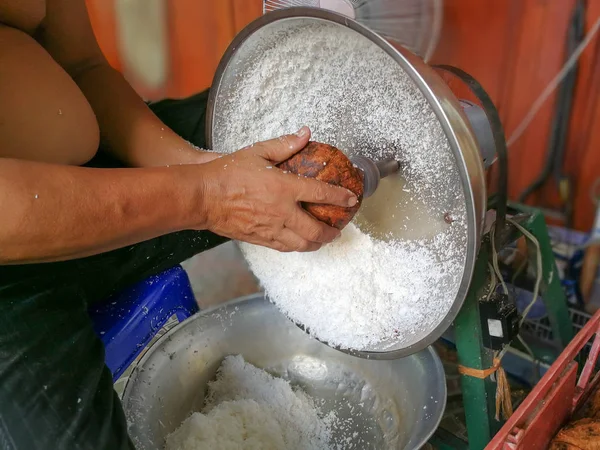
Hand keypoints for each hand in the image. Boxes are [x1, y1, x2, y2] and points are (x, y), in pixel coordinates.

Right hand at [199, 127, 357, 251]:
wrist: (202, 197)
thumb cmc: (227, 173)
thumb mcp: (257, 152)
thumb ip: (285, 144)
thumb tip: (305, 134)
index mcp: (284, 188)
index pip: (321, 193)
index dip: (340, 197)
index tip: (351, 199)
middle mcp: (281, 212)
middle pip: (316, 229)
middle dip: (332, 231)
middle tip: (338, 228)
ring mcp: (271, 229)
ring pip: (302, 244)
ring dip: (317, 243)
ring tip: (323, 239)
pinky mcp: (260, 239)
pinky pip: (285, 248)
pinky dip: (298, 246)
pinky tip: (300, 242)